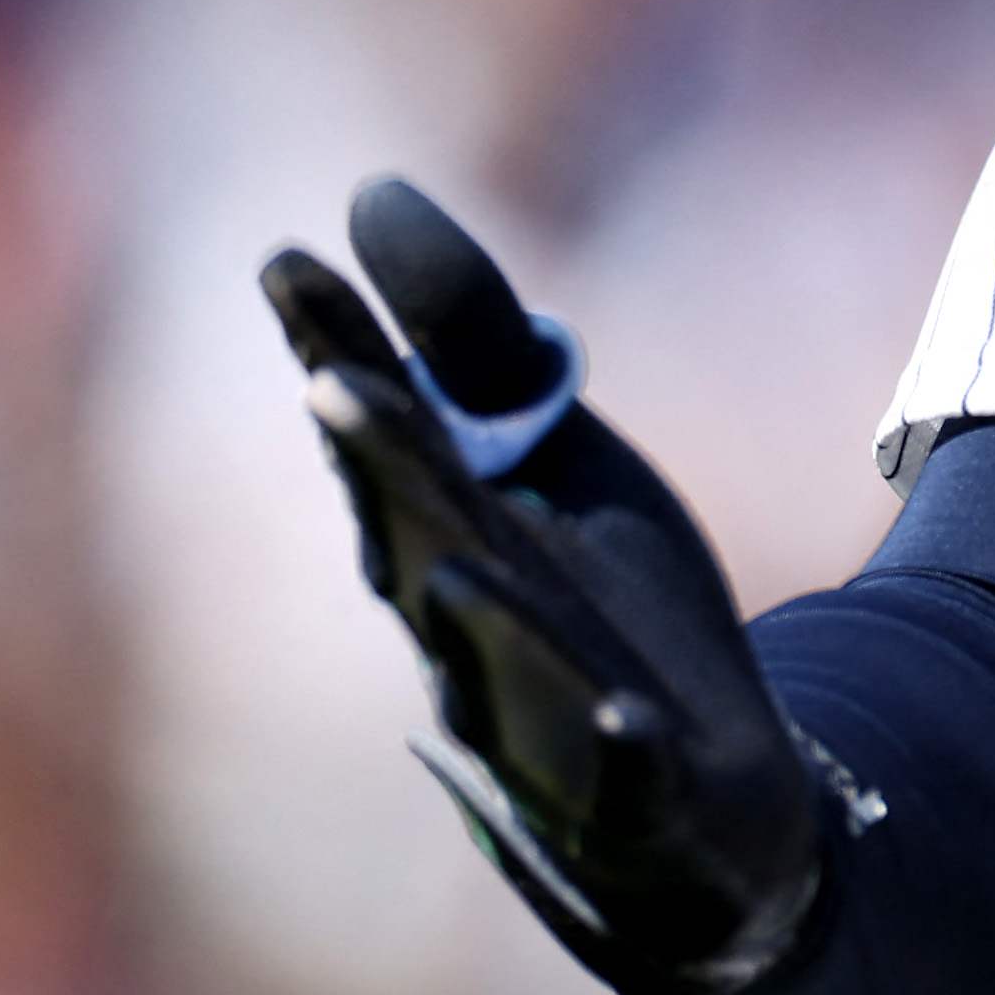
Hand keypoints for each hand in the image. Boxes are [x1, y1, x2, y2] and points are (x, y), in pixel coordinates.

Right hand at [262, 177, 840, 994]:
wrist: (709, 801)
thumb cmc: (599, 614)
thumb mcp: (553, 462)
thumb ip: (474, 342)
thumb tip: (371, 191)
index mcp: (444, 543)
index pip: (382, 441)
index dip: (336, 354)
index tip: (285, 258)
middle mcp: (470, 637)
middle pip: (421, 548)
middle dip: (384, 476)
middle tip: (340, 386)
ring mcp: (547, 729)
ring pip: (502, 673)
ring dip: (479, 623)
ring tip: (456, 569)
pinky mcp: (642, 803)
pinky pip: (627, 782)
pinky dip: (623, 752)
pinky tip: (635, 720)